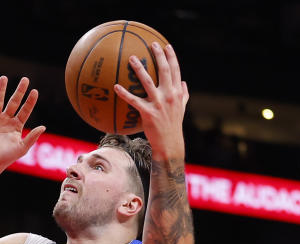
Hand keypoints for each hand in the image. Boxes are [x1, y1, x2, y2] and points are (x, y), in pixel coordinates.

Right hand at [0, 77, 45, 174]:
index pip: (25, 111)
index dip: (30, 101)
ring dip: (1, 90)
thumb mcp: (22, 148)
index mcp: (16, 126)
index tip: (35, 91)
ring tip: (4, 78)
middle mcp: (6, 121)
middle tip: (25, 79)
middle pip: (14, 102)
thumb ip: (32, 138)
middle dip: (19, 91)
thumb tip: (43, 127)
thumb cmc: (6, 158)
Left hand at [114, 42, 188, 157]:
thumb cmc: (173, 126)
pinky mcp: (148, 113)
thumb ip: (184, 95)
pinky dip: (124, 93)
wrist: (169, 143)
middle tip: (151, 44)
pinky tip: (116, 86)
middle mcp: (169, 95)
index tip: (167, 46)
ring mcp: (159, 104)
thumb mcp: (182, 109)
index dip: (172, 57)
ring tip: (131, 58)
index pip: (176, 71)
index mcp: (177, 93)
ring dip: (139, 69)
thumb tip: (184, 83)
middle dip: (159, 55)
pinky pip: (134, 101)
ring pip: (148, 82)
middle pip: (164, 71)